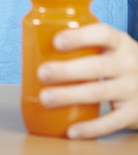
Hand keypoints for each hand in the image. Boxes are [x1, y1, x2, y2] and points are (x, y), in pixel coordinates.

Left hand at [37, 23, 137, 138]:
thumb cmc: (119, 61)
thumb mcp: (111, 46)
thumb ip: (86, 42)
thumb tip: (37, 41)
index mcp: (119, 42)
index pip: (102, 34)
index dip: (79, 37)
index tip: (57, 41)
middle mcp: (128, 63)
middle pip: (96, 66)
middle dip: (67, 70)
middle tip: (43, 73)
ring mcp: (133, 88)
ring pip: (99, 92)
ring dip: (70, 96)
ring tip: (46, 98)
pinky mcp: (133, 112)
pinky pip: (111, 122)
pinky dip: (91, 128)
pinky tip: (71, 130)